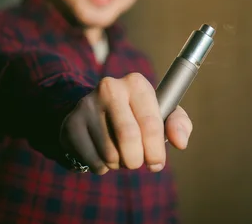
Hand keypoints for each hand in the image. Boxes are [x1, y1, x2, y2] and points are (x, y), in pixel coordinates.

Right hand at [59, 72, 192, 174]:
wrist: (95, 111)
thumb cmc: (137, 115)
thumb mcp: (162, 113)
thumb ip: (178, 124)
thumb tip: (180, 142)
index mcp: (136, 83)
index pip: (150, 122)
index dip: (156, 149)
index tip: (157, 163)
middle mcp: (110, 88)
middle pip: (128, 137)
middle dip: (136, 159)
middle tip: (137, 164)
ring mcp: (87, 105)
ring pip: (109, 153)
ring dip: (119, 164)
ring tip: (120, 155)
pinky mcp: (71, 124)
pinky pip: (93, 160)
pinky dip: (102, 167)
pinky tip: (103, 155)